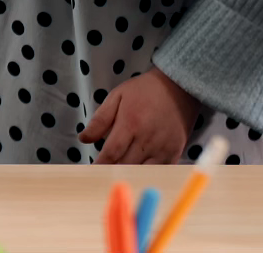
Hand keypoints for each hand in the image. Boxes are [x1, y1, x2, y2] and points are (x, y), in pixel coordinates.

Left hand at [79, 68, 200, 164]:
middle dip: (111, 172)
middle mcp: (147, 138)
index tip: (91, 172)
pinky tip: (139, 172)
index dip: (99, 166)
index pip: (111, 154)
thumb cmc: (145, 91)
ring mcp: (162, 147)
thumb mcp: (118, 96)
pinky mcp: (174, 153)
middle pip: (124, 166)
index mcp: (131, 123)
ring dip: (128, 175)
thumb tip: (83, 139)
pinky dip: (147, 174)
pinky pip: (158, 172)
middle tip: (101, 176)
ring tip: (119, 175)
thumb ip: (100, 119)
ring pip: (140, 172)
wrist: (179, 86)